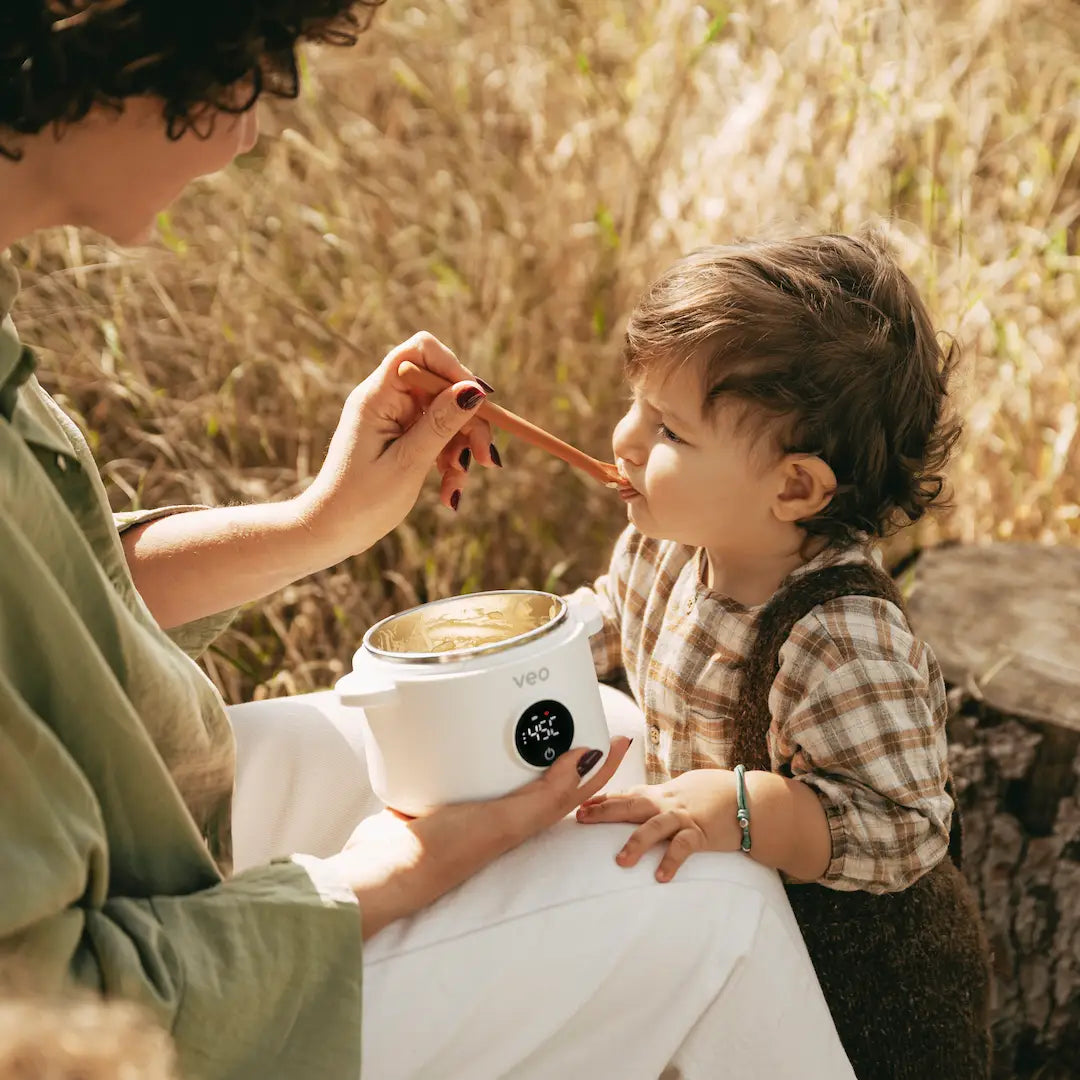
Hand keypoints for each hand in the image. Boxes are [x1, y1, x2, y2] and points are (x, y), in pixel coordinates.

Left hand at [294, 331, 499, 561]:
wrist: (330, 533)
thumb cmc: (360, 502)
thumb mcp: (408, 463)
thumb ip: (441, 424)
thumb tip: (474, 389)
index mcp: (377, 397)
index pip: (421, 351)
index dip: (455, 369)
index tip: (479, 404)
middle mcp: (385, 399)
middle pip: (444, 387)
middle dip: (470, 423)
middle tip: (485, 461)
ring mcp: (394, 418)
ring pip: (447, 415)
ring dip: (461, 450)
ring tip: (456, 488)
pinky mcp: (402, 437)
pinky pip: (438, 436)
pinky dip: (449, 462)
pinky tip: (449, 491)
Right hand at [326, 738, 630, 939]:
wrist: (387, 866)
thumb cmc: (447, 850)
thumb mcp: (505, 820)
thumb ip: (547, 793)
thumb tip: (587, 756)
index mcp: (527, 818)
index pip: (580, 789)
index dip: (605, 765)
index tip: (624, 736)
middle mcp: (507, 809)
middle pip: (549, 773)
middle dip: (568, 745)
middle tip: (578, 708)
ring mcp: (476, 800)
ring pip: (510, 766)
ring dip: (523, 741)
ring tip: (532, 708)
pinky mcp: (445, 790)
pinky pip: (469, 761)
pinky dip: (476, 742)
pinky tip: (471, 722)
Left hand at [576, 770, 742, 881]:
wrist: (748, 798)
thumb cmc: (713, 795)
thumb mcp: (680, 792)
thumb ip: (657, 798)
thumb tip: (633, 802)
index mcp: (660, 794)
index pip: (625, 794)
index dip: (602, 798)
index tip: (579, 802)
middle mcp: (667, 803)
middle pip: (630, 805)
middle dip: (604, 812)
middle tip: (581, 818)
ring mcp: (683, 817)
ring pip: (655, 827)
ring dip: (636, 843)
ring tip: (620, 862)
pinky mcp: (701, 832)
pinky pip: (684, 847)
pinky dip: (672, 861)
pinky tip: (661, 877)